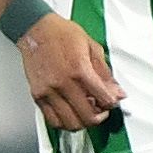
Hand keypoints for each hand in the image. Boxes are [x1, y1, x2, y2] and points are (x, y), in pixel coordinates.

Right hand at [18, 14, 122, 128]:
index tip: (112, 101)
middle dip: (100, 117)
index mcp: (80, 70)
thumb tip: (116, 91)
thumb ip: (105, 73)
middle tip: (102, 110)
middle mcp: (63, 84)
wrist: (36, 29)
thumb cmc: (62, 34)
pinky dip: (65, 123)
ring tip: (86, 113)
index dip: (112, 103)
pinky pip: (53, 120)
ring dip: (83, 122)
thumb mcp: (92, 47)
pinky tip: (71, 114)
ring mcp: (49, 92)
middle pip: (88, 117)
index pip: (103, 99)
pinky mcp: (38, 95)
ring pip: (70, 123)